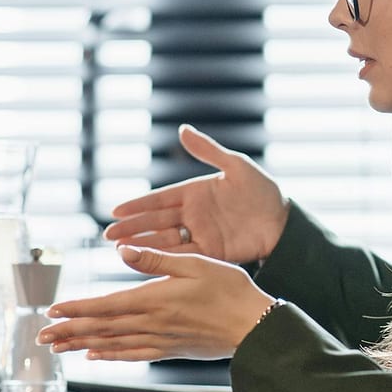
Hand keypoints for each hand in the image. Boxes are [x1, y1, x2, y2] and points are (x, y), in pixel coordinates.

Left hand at [37, 245, 274, 361]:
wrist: (254, 326)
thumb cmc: (230, 290)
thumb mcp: (196, 263)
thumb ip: (156, 259)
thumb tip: (123, 252)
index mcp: (155, 299)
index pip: (106, 305)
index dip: (77, 309)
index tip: (53, 311)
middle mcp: (153, 323)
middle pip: (102, 328)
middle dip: (69, 331)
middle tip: (42, 336)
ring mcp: (160, 339)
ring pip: (112, 344)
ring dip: (82, 345)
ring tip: (59, 347)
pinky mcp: (170, 349)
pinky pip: (133, 355)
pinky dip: (111, 356)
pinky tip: (97, 355)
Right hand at [104, 124, 289, 263]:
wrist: (283, 222)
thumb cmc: (263, 190)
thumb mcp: (236, 166)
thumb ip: (208, 150)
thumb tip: (183, 129)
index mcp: (196, 192)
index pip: (160, 200)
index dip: (138, 205)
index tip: (116, 210)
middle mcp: (193, 214)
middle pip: (156, 222)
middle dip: (132, 228)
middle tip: (108, 235)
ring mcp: (200, 234)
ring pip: (164, 240)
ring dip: (143, 245)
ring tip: (119, 250)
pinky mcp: (210, 253)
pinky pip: (183, 256)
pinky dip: (164, 259)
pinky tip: (146, 262)